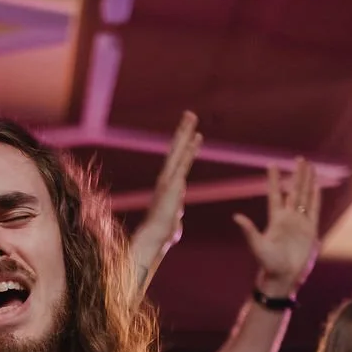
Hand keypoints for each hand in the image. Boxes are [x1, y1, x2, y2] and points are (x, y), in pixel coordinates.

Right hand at [128, 111, 202, 288]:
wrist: (154, 238)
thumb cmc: (162, 235)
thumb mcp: (172, 222)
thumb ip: (175, 216)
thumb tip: (174, 223)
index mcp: (169, 184)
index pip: (178, 161)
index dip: (184, 146)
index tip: (191, 133)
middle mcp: (167, 177)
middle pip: (176, 149)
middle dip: (183, 131)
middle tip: (190, 114)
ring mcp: (169, 179)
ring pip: (179, 151)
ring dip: (185, 133)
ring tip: (192, 116)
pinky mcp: (173, 184)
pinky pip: (184, 163)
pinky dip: (190, 149)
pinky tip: (197, 137)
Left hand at [233, 157, 321, 297]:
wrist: (284, 276)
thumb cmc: (268, 263)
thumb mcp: (257, 246)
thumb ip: (249, 230)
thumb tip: (236, 217)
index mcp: (275, 219)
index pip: (275, 194)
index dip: (274, 179)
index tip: (272, 164)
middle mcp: (288, 218)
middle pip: (294, 190)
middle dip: (297, 174)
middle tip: (300, 158)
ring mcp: (301, 222)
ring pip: (306, 197)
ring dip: (308, 182)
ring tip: (311, 167)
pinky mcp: (311, 230)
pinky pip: (315, 209)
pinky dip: (317, 197)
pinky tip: (318, 186)